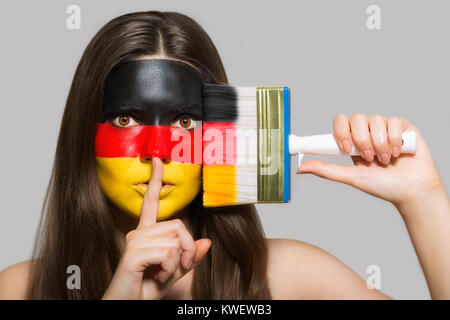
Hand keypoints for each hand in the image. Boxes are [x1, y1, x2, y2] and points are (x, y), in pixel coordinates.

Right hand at [102, 157, 211, 299]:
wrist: (126, 308)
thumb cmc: (145, 290)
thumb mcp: (174, 273)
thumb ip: (189, 258)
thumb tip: (207, 242)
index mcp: (146, 234)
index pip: (152, 202)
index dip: (157, 181)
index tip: (159, 161)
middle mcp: (138, 233)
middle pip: (179, 225)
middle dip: (188, 249)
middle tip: (179, 268)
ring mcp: (134, 242)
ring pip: (175, 240)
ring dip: (177, 263)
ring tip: (162, 274)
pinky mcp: (132, 253)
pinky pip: (167, 253)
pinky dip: (169, 269)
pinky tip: (155, 277)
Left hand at [297, 114, 443, 206]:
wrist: (411, 191)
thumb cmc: (382, 185)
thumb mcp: (351, 177)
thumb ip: (327, 170)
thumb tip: (301, 168)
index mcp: (353, 141)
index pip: (341, 122)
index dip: (341, 131)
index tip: (345, 147)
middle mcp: (368, 131)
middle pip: (357, 119)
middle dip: (362, 140)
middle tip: (369, 158)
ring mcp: (385, 128)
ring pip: (375, 120)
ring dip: (379, 144)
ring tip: (385, 160)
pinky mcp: (403, 127)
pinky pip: (393, 122)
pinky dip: (394, 140)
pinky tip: (398, 153)